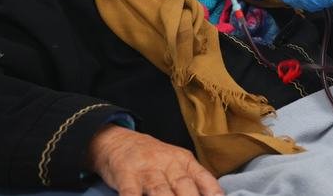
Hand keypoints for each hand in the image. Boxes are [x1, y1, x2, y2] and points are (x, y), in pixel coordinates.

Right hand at [88, 125, 222, 195]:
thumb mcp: (177, 163)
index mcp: (184, 161)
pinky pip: (131, 191)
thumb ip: (194, 180)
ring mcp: (147, 170)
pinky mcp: (126, 175)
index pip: (203, 178)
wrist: (119, 140)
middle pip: (184, 185)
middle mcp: (168, 164)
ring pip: (160, 190)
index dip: (213, 192)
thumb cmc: (153, 158)